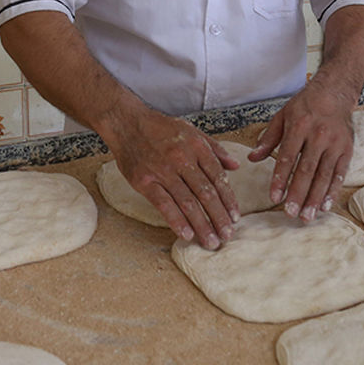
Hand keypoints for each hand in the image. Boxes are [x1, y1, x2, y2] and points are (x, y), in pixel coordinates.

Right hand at [105, 110, 240, 249]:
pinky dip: (176, 221)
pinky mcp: (145, 181)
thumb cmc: (161, 128)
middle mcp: (182, 159)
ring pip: (188, 203)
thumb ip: (215, 148)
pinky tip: (186, 234)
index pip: (218, 178)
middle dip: (219, 218)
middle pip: (206, 194)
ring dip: (202, 225)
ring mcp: (163, 171)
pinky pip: (164, 204)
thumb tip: (236, 166)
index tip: (235, 217)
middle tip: (227, 236)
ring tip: (211, 241)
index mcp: (196, 148)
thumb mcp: (192, 131)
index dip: (228, 200)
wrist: (127, 122)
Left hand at [248, 81, 354, 221]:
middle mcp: (319, 135)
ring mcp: (335, 144)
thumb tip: (252, 158)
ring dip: (315, 198)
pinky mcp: (347, 150)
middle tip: (290, 214)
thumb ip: (268, 139)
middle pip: (307, 170)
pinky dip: (333, 191)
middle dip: (298, 194)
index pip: (288, 157)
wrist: (335, 92)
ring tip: (307, 216)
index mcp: (299, 126)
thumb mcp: (282, 116)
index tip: (274, 197)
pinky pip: (340, 174)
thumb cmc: (304, 105)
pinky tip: (326, 206)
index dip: (281, 178)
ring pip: (324, 175)